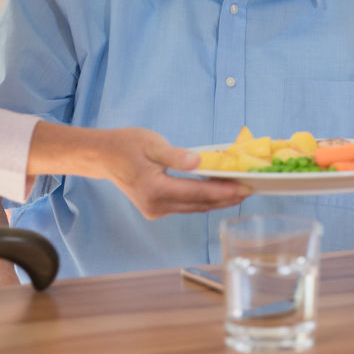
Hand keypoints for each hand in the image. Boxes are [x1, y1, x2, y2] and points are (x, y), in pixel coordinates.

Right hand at [95, 128, 251, 218]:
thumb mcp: (151, 143)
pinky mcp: (155, 210)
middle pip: (199, 205)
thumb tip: (199, 162)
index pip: (197, 193)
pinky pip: (186, 206)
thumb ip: (176, 156)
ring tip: (239, 191)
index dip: (223, 191)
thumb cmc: (126, 145)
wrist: (104, 156)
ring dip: (217, 200)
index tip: (245, 187)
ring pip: (194, 208)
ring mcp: (155, 211)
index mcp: (155, 189)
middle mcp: (155, 205)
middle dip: (226, 198)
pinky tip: (217, 192)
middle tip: (250, 189)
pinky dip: (203, 200)